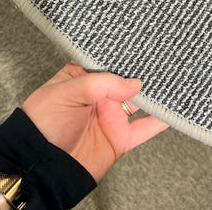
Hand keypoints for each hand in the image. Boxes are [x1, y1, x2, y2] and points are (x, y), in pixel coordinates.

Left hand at [21, 60, 168, 181]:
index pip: (107, 60)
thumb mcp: (66, 93)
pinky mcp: (119, 138)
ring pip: (140, 101)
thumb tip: (134, 83)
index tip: (141, 43)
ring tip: (172, 79)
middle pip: (127, 79)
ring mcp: (111, 116)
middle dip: (143, 71)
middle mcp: (99, 95)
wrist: (39, 168)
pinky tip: (172, 112)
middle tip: (162, 58)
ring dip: (154, 94)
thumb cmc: (41, 125)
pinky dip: (159, 121)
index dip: (123, 53)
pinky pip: (144, 129)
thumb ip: (101, 83)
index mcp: (83, 77)